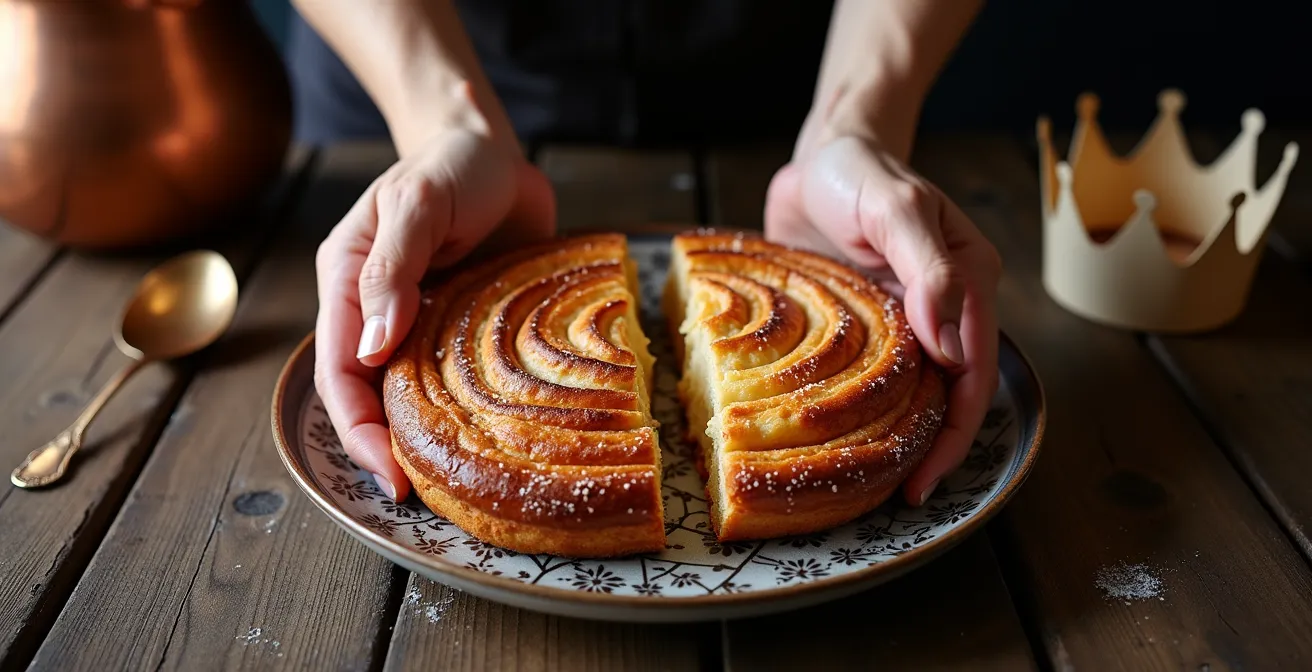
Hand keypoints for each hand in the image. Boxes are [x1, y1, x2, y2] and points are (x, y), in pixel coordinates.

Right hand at [313, 127, 555, 501]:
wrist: (495, 149)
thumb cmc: (451, 166)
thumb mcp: (417, 204)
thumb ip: (392, 269)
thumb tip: (373, 348)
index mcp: (349, 285)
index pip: (340, 372)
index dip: (358, 428)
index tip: (389, 472)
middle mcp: (380, 313)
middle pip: (372, 396)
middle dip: (390, 448)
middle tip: (426, 494)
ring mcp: (425, 324)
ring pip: (415, 396)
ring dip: (430, 438)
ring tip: (459, 481)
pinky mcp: (469, 329)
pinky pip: (462, 379)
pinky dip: (472, 411)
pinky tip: (498, 438)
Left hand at [764, 134, 1001, 506]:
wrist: (822, 153)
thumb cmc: (860, 172)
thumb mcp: (895, 208)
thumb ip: (929, 270)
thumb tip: (950, 346)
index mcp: (968, 281)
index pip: (972, 372)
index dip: (955, 431)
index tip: (924, 477)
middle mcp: (944, 306)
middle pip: (949, 392)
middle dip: (931, 447)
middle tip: (898, 495)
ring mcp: (904, 317)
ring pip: (912, 390)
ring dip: (897, 433)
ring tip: (868, 481)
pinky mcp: (866, 322)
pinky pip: (871, 374)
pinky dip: (862, 407)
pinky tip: (839, 436)